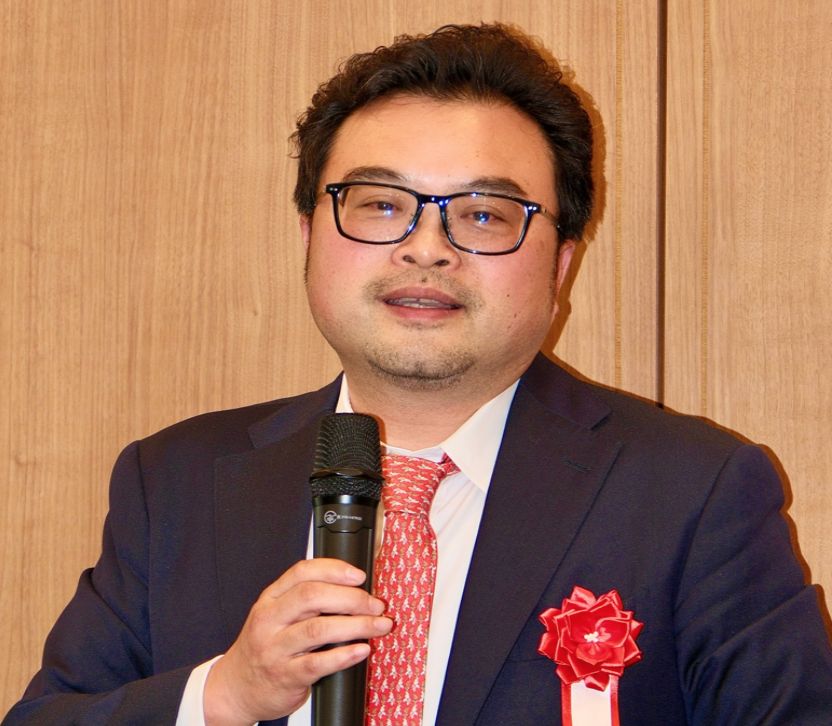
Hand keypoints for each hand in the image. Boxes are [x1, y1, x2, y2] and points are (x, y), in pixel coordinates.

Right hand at [203, 558, 391, 724]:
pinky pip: (317, 663)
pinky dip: (344, 656)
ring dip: (356, 625)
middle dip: (351, 598)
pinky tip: (361, 650)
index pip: (302, 572)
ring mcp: (275, 648)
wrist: (236, 687)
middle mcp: (270, 620)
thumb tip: (352, 585)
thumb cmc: (265, 646)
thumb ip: (305, 598)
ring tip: (379, 626)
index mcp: (271, 598)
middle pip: (313, 596)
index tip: (360, 575)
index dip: (334, 570)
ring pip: (318, 629)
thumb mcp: (276, 614)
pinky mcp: (285, 676)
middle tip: (376, 605)